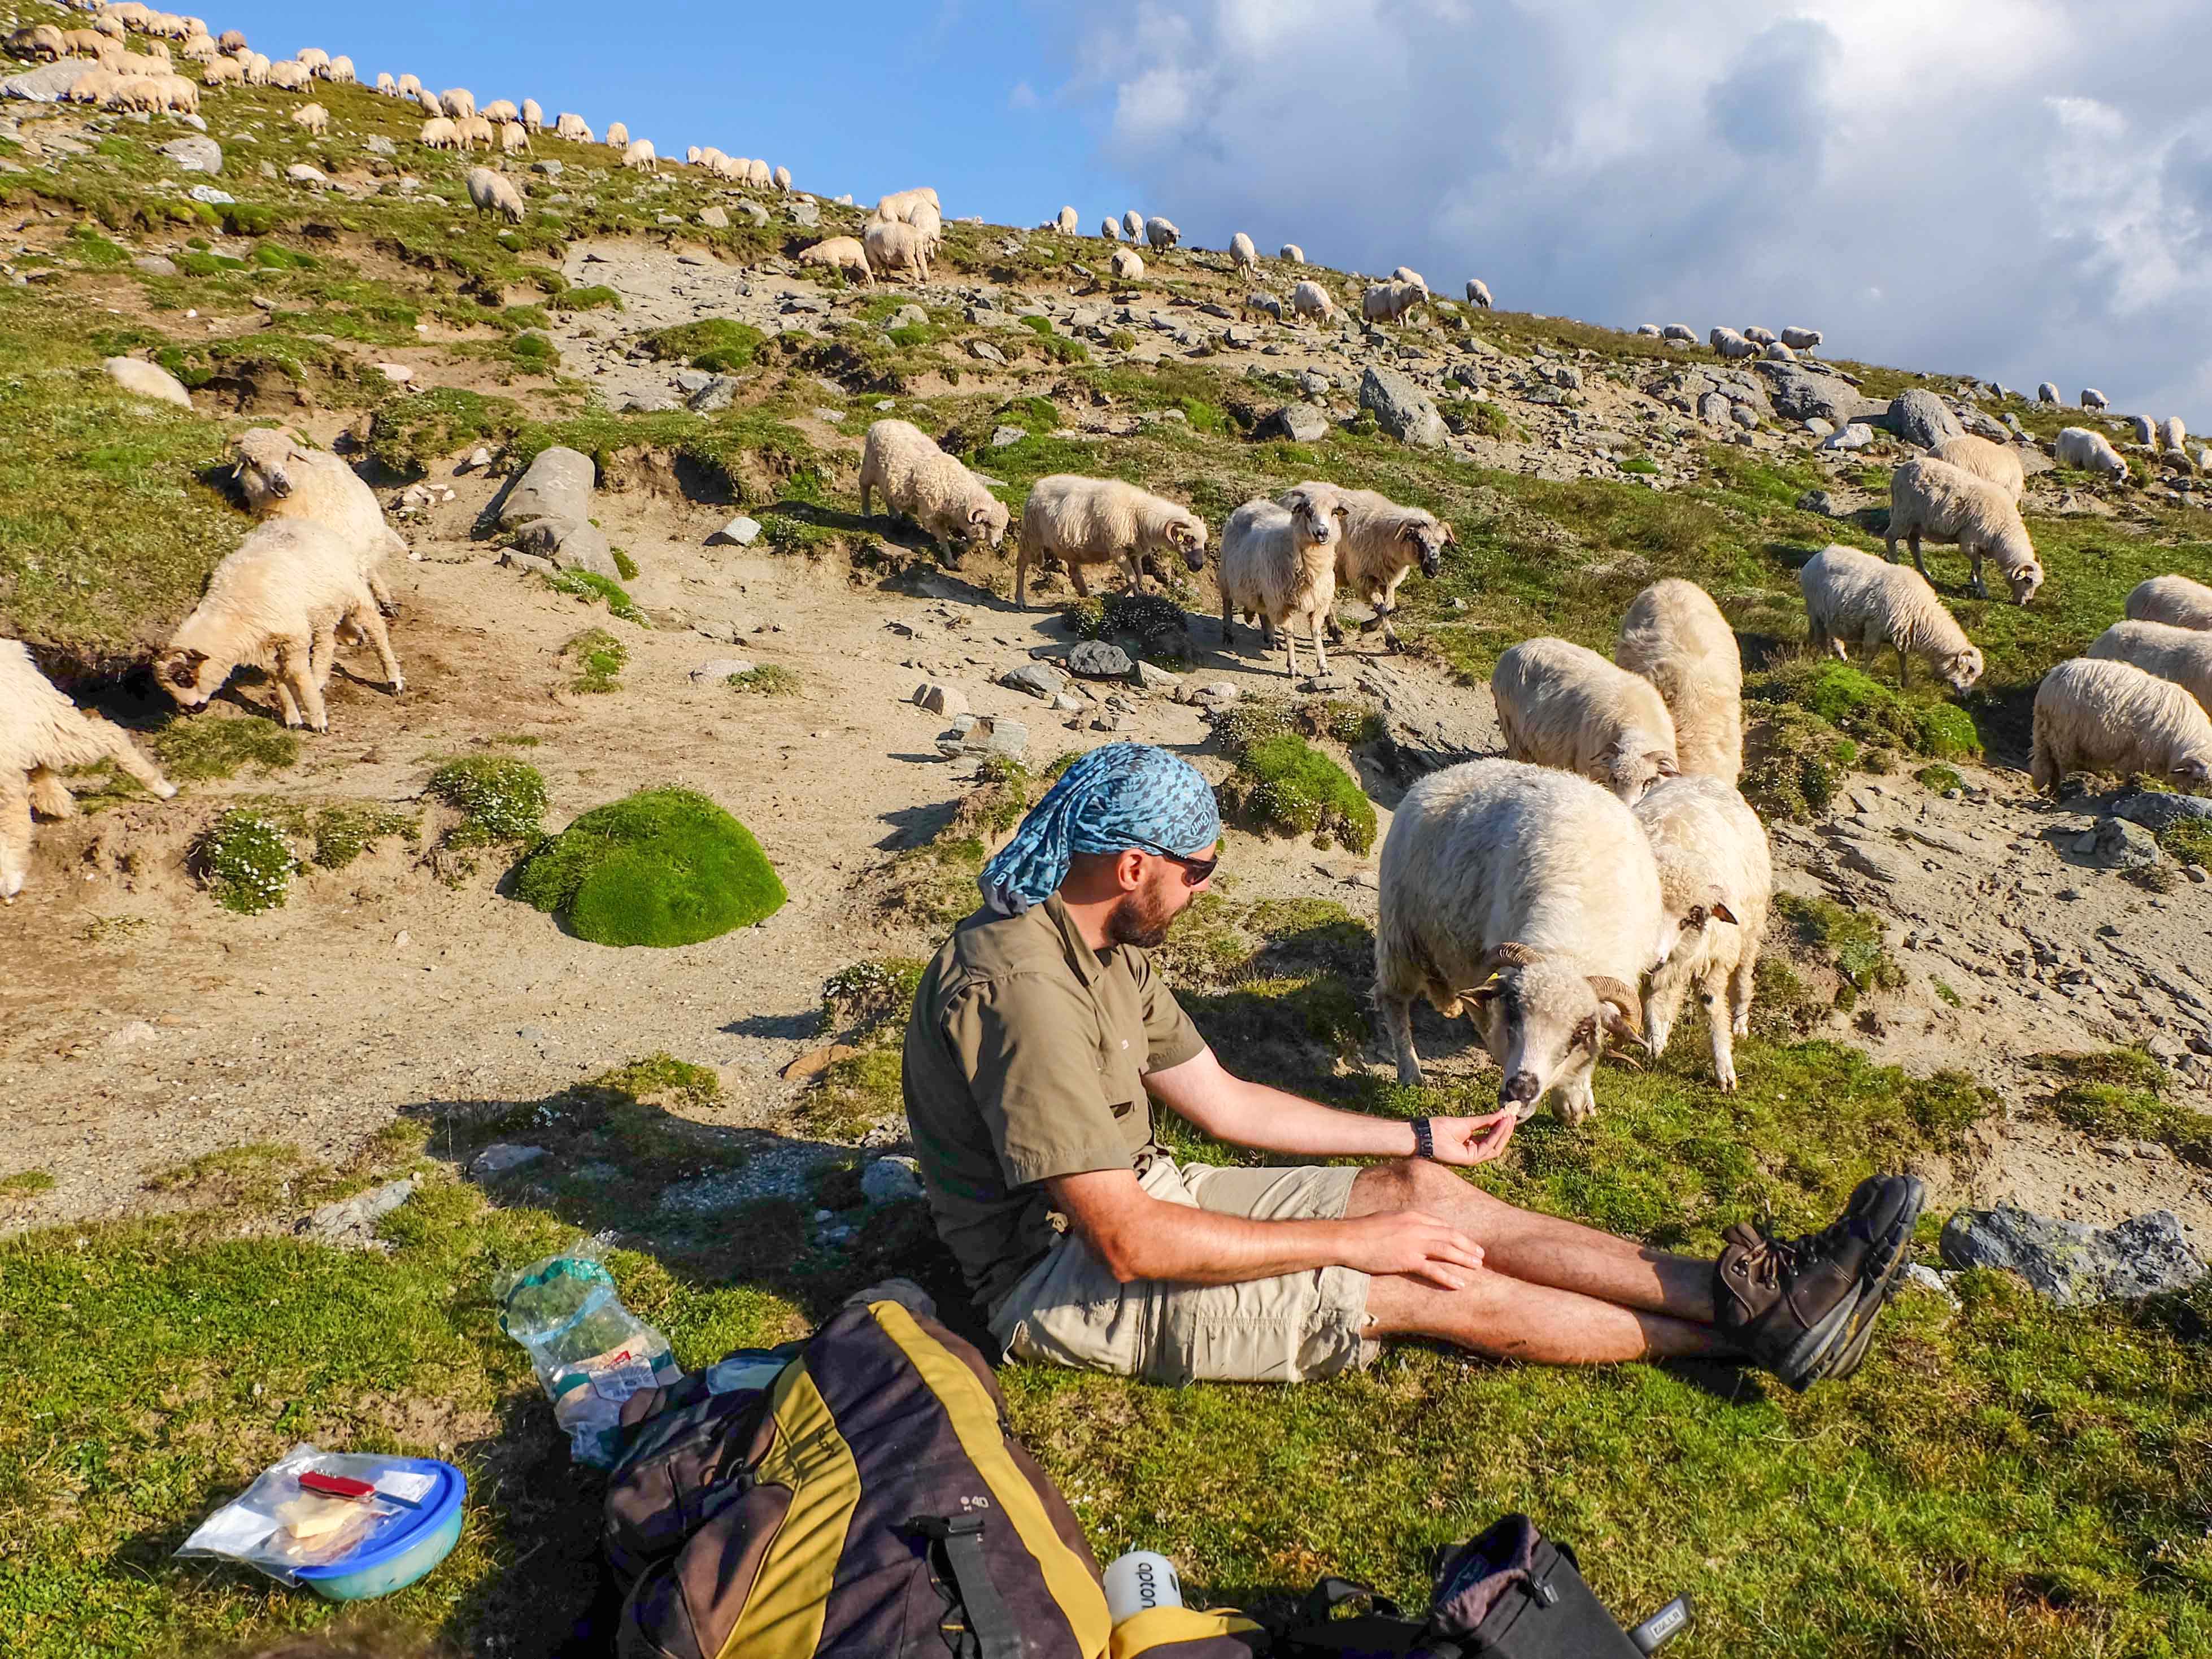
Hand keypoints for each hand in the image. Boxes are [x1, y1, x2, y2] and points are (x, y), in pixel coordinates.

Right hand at [1335, 1211, 1484, 1290]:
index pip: (1441, 1224)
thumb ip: (1403, 1224)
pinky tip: (1460, 1284)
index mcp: (1412, 1216)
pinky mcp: (1407, 1259)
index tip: (1465, 1242)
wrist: (1347, 1239)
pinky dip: (1449, 1276)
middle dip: (1467, 1245)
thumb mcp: (1387, 1220)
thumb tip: (1409, 1230)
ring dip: (1464, 1258)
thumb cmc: (1362, 1231)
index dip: (1455, 1234)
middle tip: (1481, 1254)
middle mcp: (1416, 1227)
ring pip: (1447, 1250)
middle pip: (1449, 1235)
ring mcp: (1413, 1243)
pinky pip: (1433, 1269)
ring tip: (1478, 1266)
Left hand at [1425, 1112, 1517, 1165]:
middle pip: (1496, 1143)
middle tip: (1513, 1117)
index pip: (1492, 1137)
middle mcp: (1474, 1151)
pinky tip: (1501, 1124)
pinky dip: (1496, 1135)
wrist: (1428, 1134)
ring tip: (1510, 1119)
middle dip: (1505, 1130)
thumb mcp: (1468, 1122)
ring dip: (1504, 1132)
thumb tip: (1502, 1114)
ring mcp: (1472, 1157)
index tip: (1509, 1114)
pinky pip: (1488, 1147)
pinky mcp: (1470, 1159)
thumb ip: (1485, 1121)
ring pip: (1495, 1147)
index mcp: (1472, 1143)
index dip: (1501, 1127)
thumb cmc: (1442, 1128)